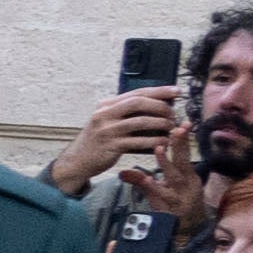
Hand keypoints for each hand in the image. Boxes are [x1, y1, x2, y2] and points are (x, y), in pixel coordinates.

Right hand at [51, 85, 179, 195]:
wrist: (77, 161)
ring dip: (161, 124)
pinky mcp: (112, 146)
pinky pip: (139, 141)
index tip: (176, 91)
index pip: (136, 93)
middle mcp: (104, 115)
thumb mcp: (106, 121)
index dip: (158, 91)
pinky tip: (164, 142)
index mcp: (105, 106)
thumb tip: (154, 105)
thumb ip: (124, 113)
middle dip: (160, 106)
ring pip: (141, 121)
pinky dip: (155, 141)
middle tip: (173, 114)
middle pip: (138, 103)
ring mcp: (107, 130)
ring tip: (171, 128)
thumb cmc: (98, 141)